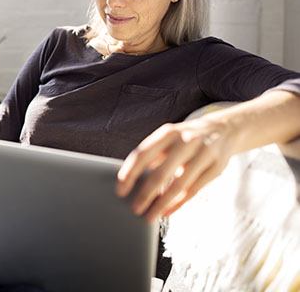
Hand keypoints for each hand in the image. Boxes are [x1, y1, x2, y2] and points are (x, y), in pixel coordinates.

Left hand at [114, 117, 235, 222]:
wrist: (224, 129)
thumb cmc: (185, 138)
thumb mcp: (168, 138)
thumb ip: (152, 154)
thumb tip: (130, 179)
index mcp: (168, 133)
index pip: (143, 154)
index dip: (129, 174)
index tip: (120, 191)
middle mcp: (185, 141)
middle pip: (160, 173)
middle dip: (145, 194)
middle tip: (134, 209)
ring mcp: (203, 154)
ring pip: (179, 185)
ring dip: (162, 204)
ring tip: (150, 216)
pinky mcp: (216, 168)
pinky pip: (194, 190)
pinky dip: (178, 203)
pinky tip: (167, 212)